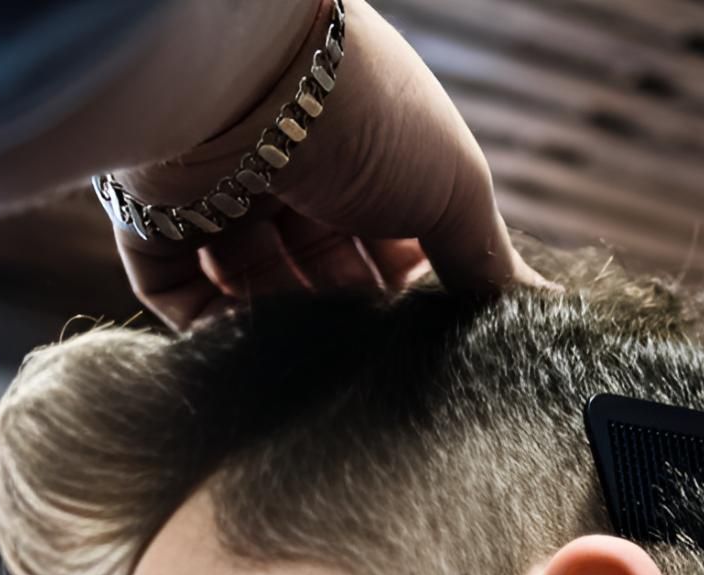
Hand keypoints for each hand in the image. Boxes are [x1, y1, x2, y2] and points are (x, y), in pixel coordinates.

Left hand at [112, 0, 537, 326]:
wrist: (240, 76)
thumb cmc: (367, 116)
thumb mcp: (455, 190)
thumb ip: (488, 261)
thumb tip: (546, 315)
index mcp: (366, 151)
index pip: (388, 240)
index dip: (408, 291)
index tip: (428, 341)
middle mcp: (292, 168)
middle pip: (321, 270)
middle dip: (345, 319)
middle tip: (369, 369)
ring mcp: (222, 193)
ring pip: (253, 289)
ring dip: (282, 332)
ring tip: (311, 368)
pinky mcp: (156, 220)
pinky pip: (181, 296)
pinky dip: (210, 333)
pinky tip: (247, 358)